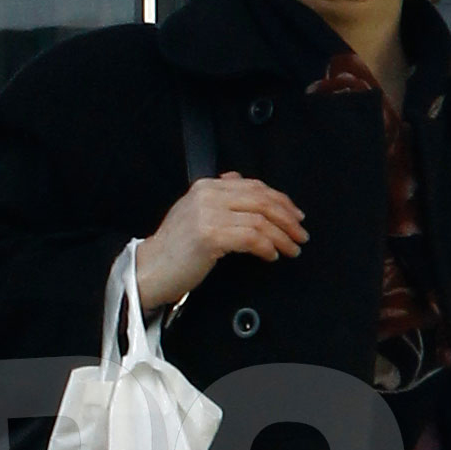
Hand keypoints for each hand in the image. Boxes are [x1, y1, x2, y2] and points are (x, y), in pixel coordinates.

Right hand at [133, 175, 304, 314]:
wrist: (149, 270)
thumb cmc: (174, 248)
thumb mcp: (193, 212)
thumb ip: (217, 195)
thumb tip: (239, 179)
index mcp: (205, 187)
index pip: (255, 187)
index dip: (282, 201)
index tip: (296, 216)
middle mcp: (207, 195)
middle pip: (263, 201)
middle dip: (288, 219)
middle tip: (300, 235)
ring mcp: (207, 214)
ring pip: (261, 221)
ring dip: (282, 237)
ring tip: (290, 249)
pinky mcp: (209, 235)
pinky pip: (251, 238)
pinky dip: (267, 247)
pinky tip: (271, 256)